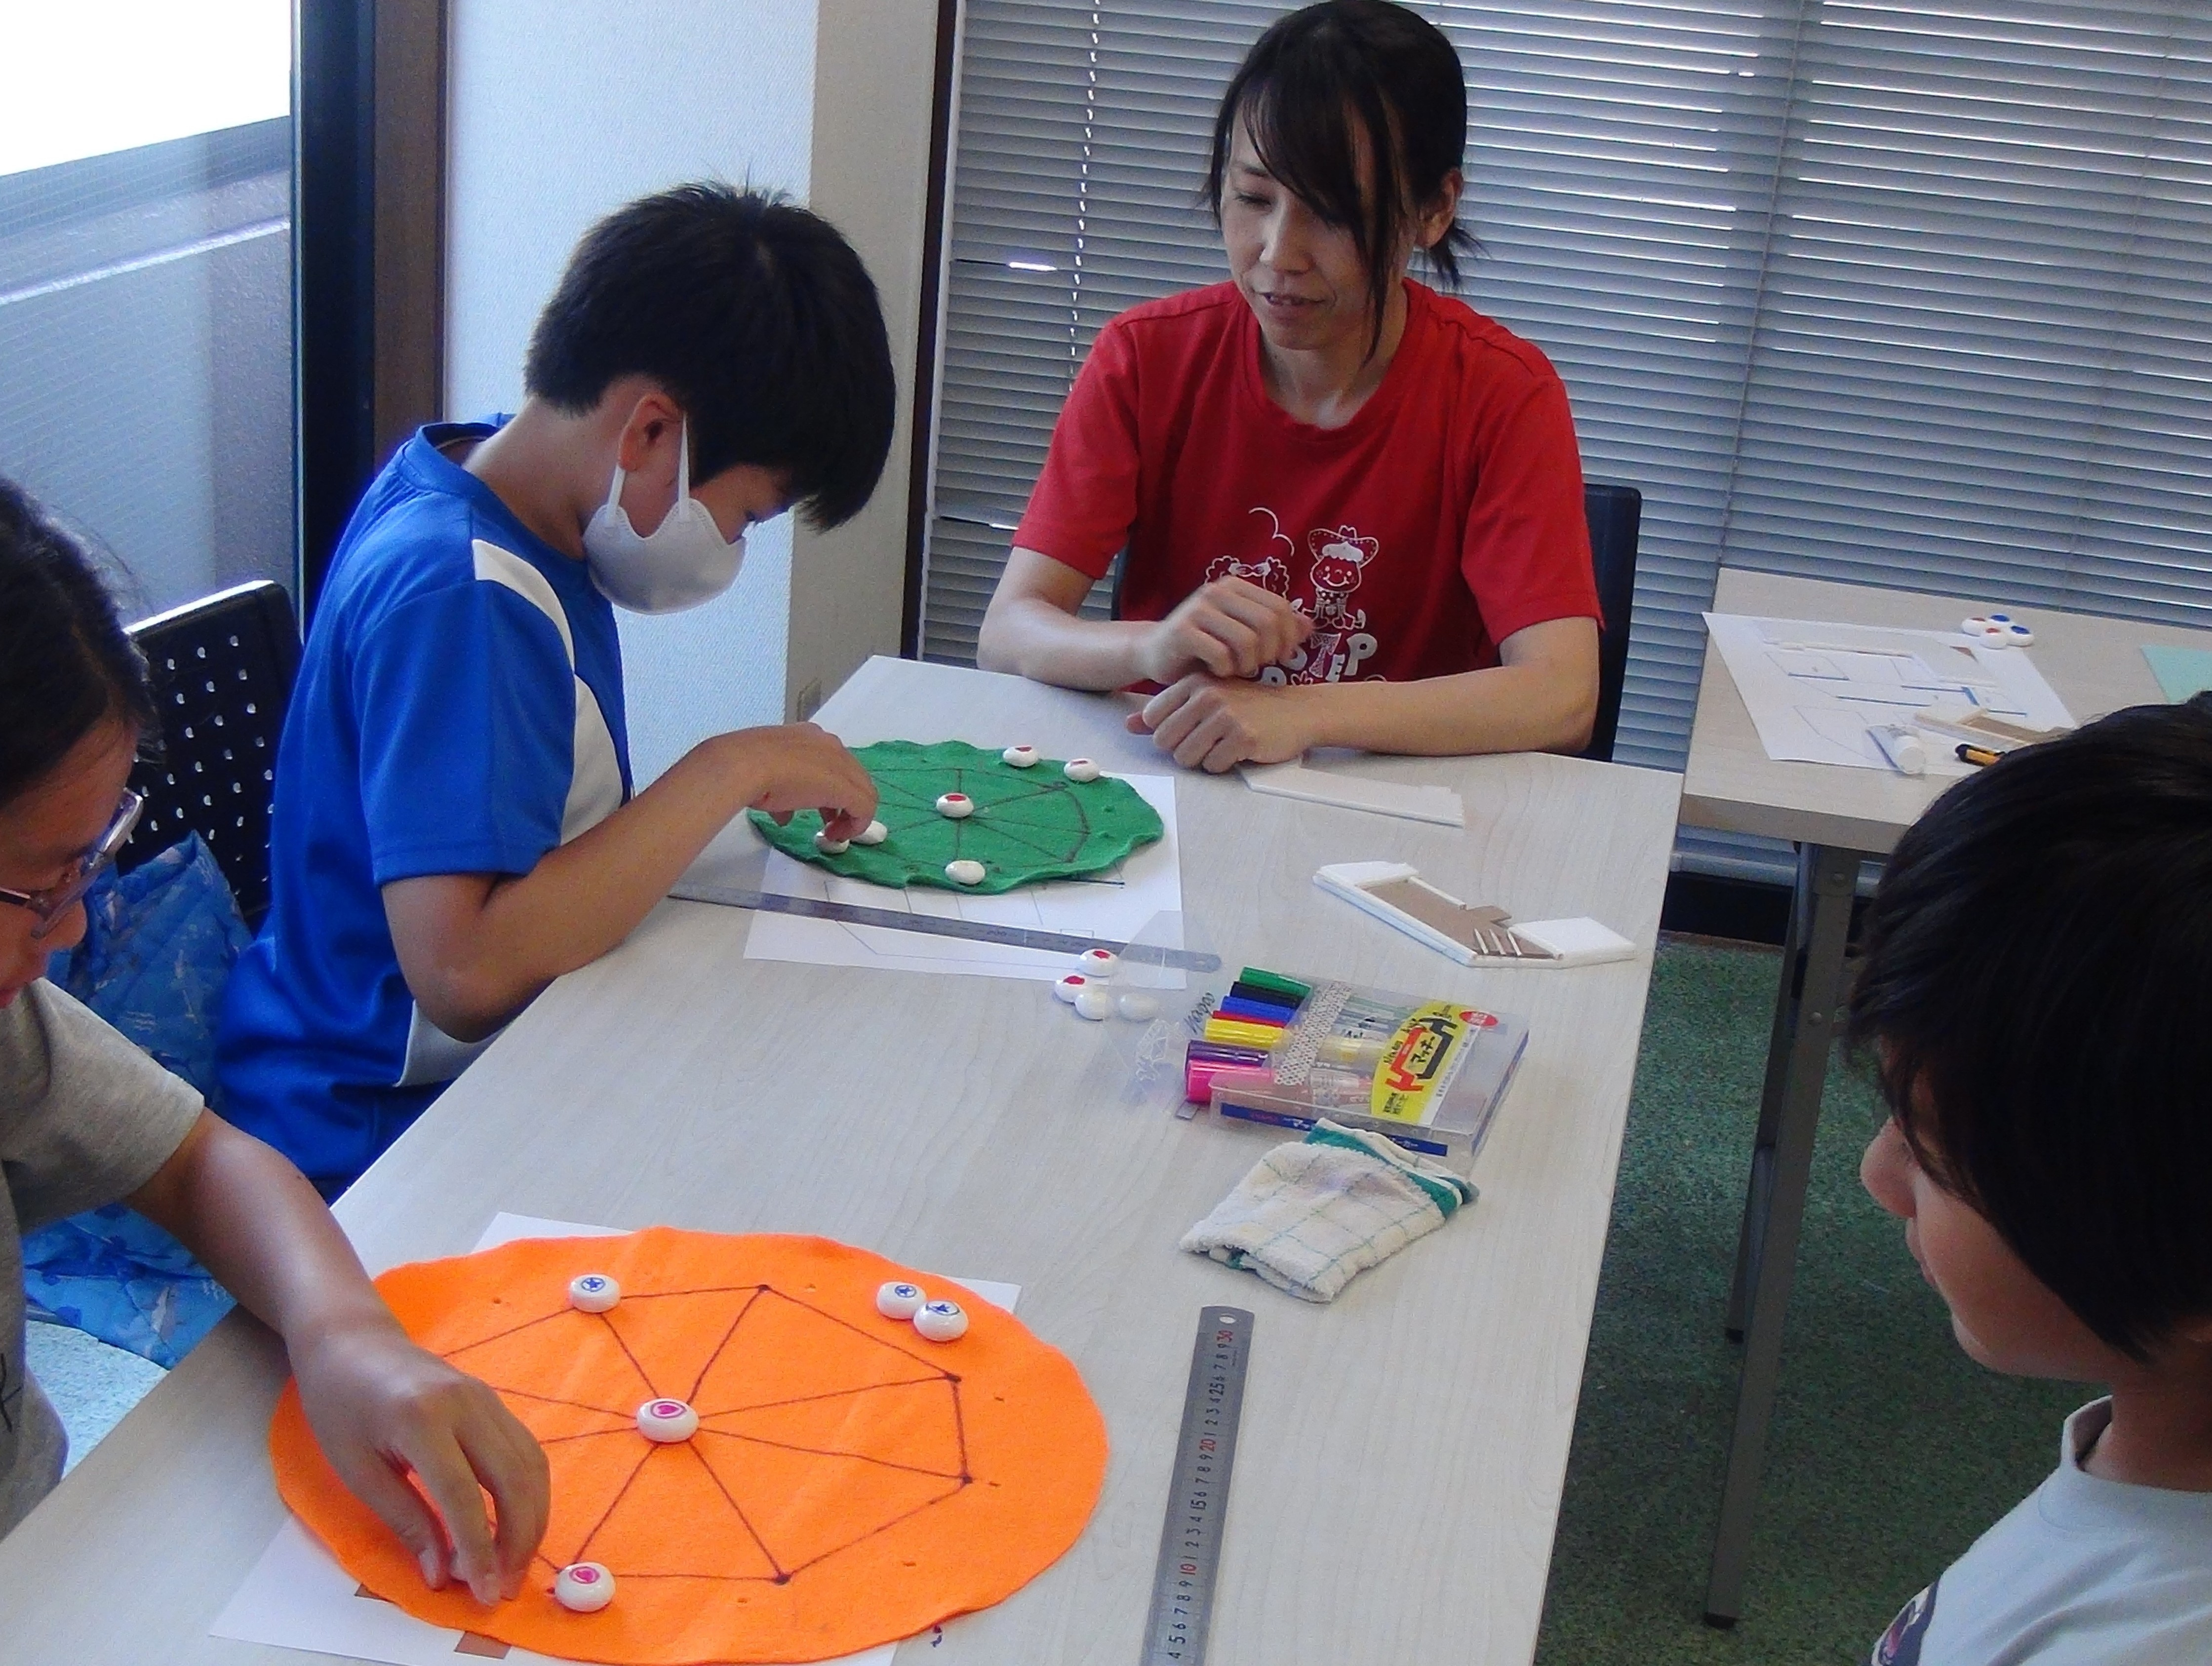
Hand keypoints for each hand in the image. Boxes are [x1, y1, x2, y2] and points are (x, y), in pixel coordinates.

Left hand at [291, 1314, 549, 1604]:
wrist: (353, 1341)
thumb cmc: (340, 1405)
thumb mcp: (356, 1469)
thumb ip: (405, 1519)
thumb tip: (441, 1573)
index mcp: (422, 1419)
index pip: (464, 1496)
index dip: (478, 1549)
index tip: (481, 1592)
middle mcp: (468, 1406)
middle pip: (513, 1480)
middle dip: (518, 1540)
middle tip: (504, 1586)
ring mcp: (488, 1399)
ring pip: (531, 1466)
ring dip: (532, 1520)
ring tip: (515, 1563)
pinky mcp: (495, 1402)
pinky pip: (526, 1451)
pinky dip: (530, 1493)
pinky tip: (517, 1523)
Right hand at [717, 723, 878, 838]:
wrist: (745, 764)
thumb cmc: (748, 766)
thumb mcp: (765, 777)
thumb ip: (781, 795)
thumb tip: (783, 816)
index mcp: (809, 737)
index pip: (831, 763)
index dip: (828, 789)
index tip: (819, 808)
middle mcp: (829, 745)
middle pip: (850, 776)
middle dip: (841, 802)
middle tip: (829, 824)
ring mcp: (841, 763)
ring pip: (862, 790)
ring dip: (849, 813)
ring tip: (833, 832)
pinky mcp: (846, 786)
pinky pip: (865, 807)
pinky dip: (856, 824)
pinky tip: (838, 835)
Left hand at [1126, 674, 1311, 771]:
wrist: (1297, 711)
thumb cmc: (1247, 705)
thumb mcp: (1205, 698)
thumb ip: (1165, 711)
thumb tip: (1128, 725)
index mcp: (1193, 682)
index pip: (1153, 719)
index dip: (1169, 731)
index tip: (1192, 726)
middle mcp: (1207, 695)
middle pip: (1165, 742)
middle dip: (1183, 748)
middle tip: (1208, 739)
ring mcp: (1225, 715)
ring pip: (1186, 758)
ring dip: (1203, 759)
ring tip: (1223, 744)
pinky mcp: (1243, 737)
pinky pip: (1213, 766)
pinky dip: (1224, 764)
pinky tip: (1239, 750)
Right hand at [1137, 579, 1310, 683]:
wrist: (1156, 653)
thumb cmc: (1204, 646)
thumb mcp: (1242, 634)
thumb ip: (1275, 628)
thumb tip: (1309, 626)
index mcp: (1235, 586)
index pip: (1280, 607)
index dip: (1289, 637)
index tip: (1282, 657)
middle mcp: (1217, 591)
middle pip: (1267, 623)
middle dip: (1270, 652)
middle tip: (1259, 666)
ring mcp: (1198, 610)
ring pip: (1247, 641)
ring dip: (1248, 664)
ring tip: (1238, 670)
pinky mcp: (1183, 632)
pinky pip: (1221, 655)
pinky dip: (1226, 670)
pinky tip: (1219, 672)